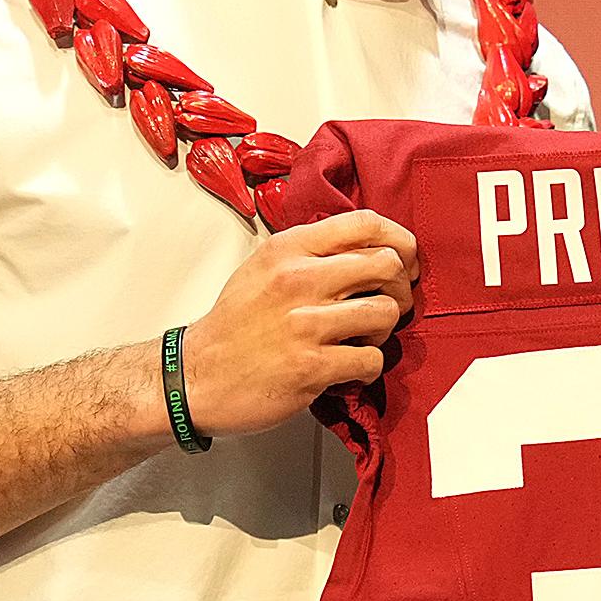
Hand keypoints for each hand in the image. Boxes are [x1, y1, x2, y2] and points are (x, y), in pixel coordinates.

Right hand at [171, 210, 419, 437]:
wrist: (195, 377)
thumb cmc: (234, 326)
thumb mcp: (264, 268)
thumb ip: (310, 252)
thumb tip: (364, 247)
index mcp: (289, 249)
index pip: (365, 223)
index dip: (400, 239)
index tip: (405, 259)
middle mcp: (298, 280)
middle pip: (387, 264)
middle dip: (400, 287)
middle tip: (391, 303)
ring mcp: (305, 324)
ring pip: (386, 313)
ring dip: (385, 330)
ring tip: (364, 338)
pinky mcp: (311, 367)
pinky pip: (371, 359)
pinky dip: (369, 366)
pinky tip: (350, 366)